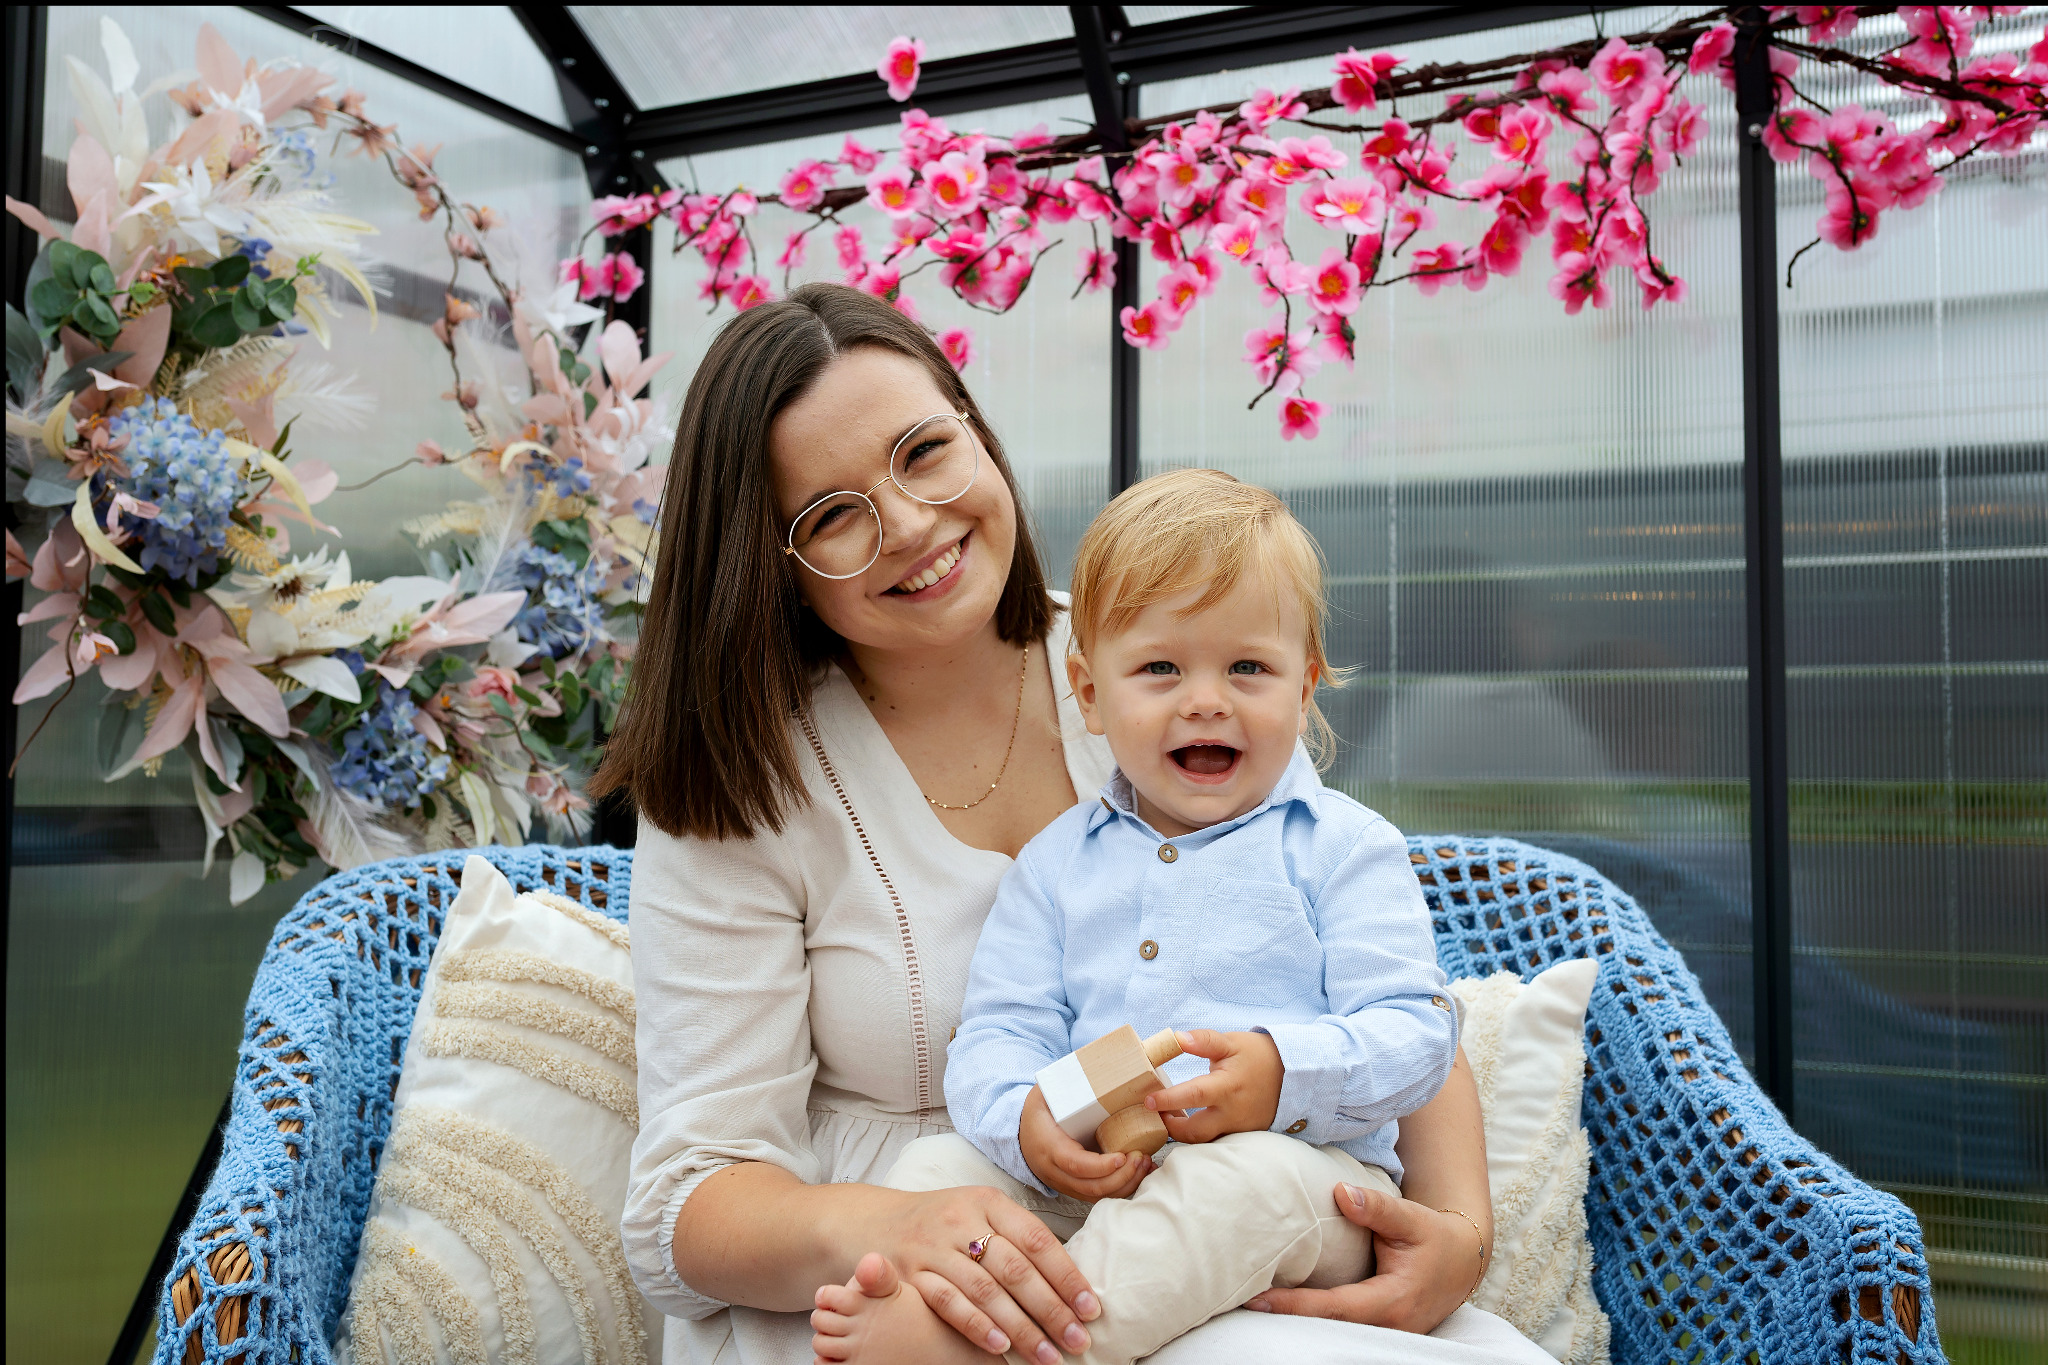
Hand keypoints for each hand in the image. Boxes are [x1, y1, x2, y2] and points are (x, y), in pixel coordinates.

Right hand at [884, 1181, 1103, 1362]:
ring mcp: (934, 1247)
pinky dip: (976, 1326)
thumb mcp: (980, 1211)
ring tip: (1046, 1354)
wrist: (876, 1222)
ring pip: (986, 1290)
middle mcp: (962, 1220)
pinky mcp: (910, 1273)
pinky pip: (948, 1303)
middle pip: (1015, 1269)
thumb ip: (1017, 1238)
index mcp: (988, 1201)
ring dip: (1020, 1327)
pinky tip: (1000, 1348)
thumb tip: (1070, 1282)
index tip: (1090, 1309)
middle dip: (1051, 1309)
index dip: (1067, 1276)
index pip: (1037, 1240)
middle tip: (1076, 1340)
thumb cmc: (943, 1222)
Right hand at [1020, 1085, 1153, 1200]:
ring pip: (1097, 1195)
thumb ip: (1064, 1083)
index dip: (1101, 1166)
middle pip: (1091, 1186)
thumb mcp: (1043, 1094)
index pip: (1076, 1164)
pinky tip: (1138, 1174)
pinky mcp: (1074, 1188)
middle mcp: (1055, 1171)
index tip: (1123, 1156)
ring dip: (1125, 1184)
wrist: (1022, 1135)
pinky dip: (1121, 1188)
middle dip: (1121, 1177)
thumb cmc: (1038, 1112)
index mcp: (1049, 1147)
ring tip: (1144, 1164)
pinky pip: (1099, 1196)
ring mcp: (1064, 1184)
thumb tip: (1095, 1065)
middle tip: (1141, 1158)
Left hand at [1144, 1029, 1282, 1143]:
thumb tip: (1176, 1037)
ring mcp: (1238, 1128)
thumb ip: (1203, 1040)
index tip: (1148, 1100)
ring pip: (1204, 1141)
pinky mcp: (1242, 1135)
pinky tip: (1191, 1123)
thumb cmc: (1257, 1055)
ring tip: (1172, 1117)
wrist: (1291, 1074)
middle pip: (1195, 1131)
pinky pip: (1217, 1141)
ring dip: (1184, 1133)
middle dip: (1171, 1127)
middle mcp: (1232, 1113)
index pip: (1193, 1096)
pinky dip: (1201, 1135)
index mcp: (1227, 1086)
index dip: (1168, 1100)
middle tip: (1156, 1113)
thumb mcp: (1230, 1042)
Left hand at [1244, 1183, 1488, 1332]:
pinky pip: (1341, 1331)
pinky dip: (1313, 1321)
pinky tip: (1284, 1308)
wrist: (1462, 1261)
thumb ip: (1376, 1207)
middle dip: (1285, 1319)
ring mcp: (1385, 1335)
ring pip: (1333, 1334)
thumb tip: (1341, 1193)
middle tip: (1240, 1302)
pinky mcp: (1379, 1332)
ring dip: (1296, 1323)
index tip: (1258, 1299)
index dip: (1295, 1306)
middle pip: (1326, 1329)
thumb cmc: (1433, 1237)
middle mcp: (1387, 1327)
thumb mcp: (1410, 1218)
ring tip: (1252, 1305)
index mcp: (1392, 1302)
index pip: (1335, 1308)